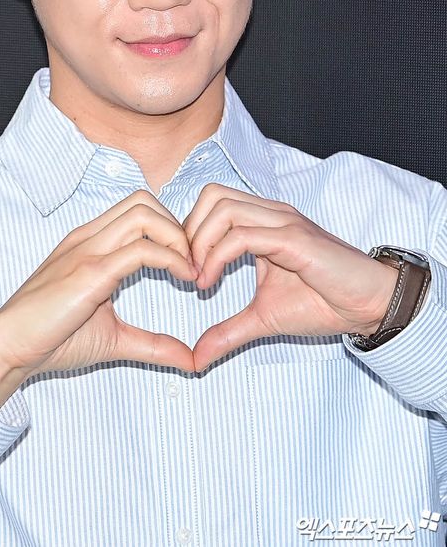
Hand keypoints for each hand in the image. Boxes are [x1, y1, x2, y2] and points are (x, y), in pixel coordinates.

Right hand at [0, 190, 197, 411]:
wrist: (5, 349)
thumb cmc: (49, 340)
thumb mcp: (112, 339)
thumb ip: (153, 345)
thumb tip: (191, 360)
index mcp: (90, 244)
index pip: (138, 210)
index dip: (171, 231)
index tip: (189, 265)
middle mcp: (88, 238)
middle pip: (144, 201)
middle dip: (178, 226)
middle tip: (194, 263)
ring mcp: (87, 251)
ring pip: (144, 214)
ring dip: (177, 237)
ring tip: (191, 271)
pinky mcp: (88, 272)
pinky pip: (139, 249)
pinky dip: (171, 259)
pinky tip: (184, 280)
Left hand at [183, 184, 398, 371]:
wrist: (368, 307)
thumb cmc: (322, 304)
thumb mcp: (263, 319)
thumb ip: (228, 331)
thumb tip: (197, 358)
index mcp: (262, 222)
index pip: (212, 203)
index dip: (190, 232)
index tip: (185, 271)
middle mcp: (270, 213)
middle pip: (212, 195)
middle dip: (190, 231)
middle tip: (187, 270)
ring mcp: (283, 222)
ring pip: (224, 208)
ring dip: (200, 242)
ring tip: (198, 278)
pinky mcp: (293, 238)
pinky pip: (243, 236)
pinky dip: (217, 257)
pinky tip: (210, 282)